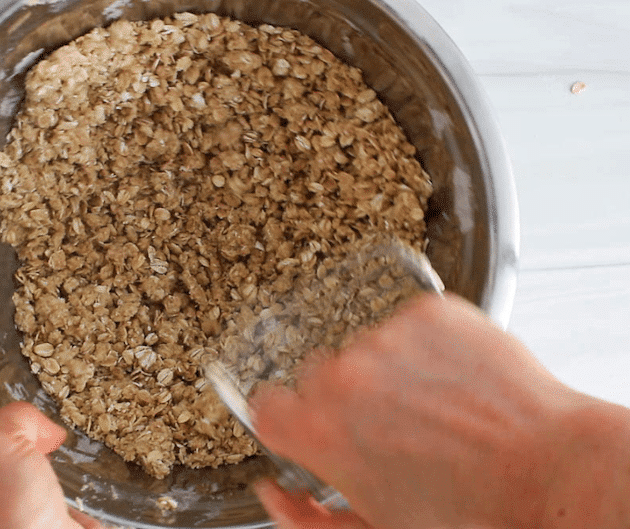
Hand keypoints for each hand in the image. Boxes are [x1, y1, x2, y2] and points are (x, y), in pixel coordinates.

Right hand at [251, 293, 629, 528]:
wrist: (552, 470)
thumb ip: (305, 520)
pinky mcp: (427, 311)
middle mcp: (343, 373)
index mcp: (317, 429)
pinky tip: (450, 380)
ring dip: (386, 369)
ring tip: (431, 405)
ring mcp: (386, 335)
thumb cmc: (472, 510)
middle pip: (316, 373)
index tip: (310, 424)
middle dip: (343, 398)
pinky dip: (424, 345)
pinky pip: (406, 322)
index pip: (267, 406)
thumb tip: (274, 494)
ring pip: (365, 345)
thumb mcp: (375, 528)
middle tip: (389, 426)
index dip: (291, 419)